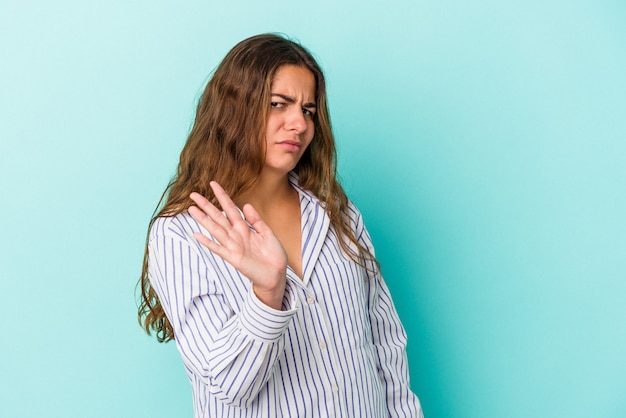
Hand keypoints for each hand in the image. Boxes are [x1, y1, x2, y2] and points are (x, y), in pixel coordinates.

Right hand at [188, 181, 287, 309]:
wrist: (276, 274)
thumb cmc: (273, 254)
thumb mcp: (267, 233)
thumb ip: (256, 220)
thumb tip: (246, 205)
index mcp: (244, 227)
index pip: (230, 208)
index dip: (222, 196)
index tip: (213, 184)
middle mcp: (236, 235)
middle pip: (218, 216)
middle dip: (206, 205)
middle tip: (193, 194)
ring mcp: (233, 246)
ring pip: (215, 229)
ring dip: (203, 220)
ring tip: (191, 209)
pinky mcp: (233, 258)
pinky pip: (218, 248)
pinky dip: (208, 242)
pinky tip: (197, 235)